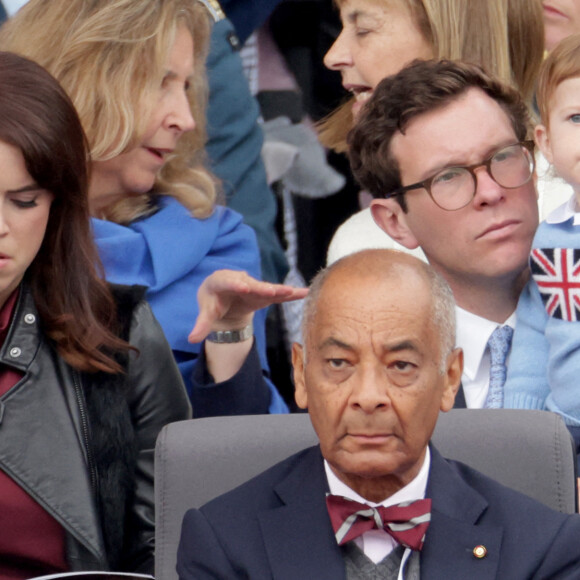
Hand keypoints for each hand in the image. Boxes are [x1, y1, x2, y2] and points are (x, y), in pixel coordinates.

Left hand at [188, 270, 307, 342]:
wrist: (224, 299)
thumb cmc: (213, 304)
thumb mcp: (206, 314)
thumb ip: (201, 325)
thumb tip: (192, 339)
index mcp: (220, 282)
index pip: (227, 281)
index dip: (235, 283)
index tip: (243, 285)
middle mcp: (239, 280)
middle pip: (251, 284)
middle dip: (261, 287)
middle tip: (271, 291)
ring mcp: (254, 286)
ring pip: (266, 288)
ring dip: (279, 290)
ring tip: (291, 292)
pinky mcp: (264, 293)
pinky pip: (277, 294)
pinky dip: (290, 294)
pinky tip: (304, 293)